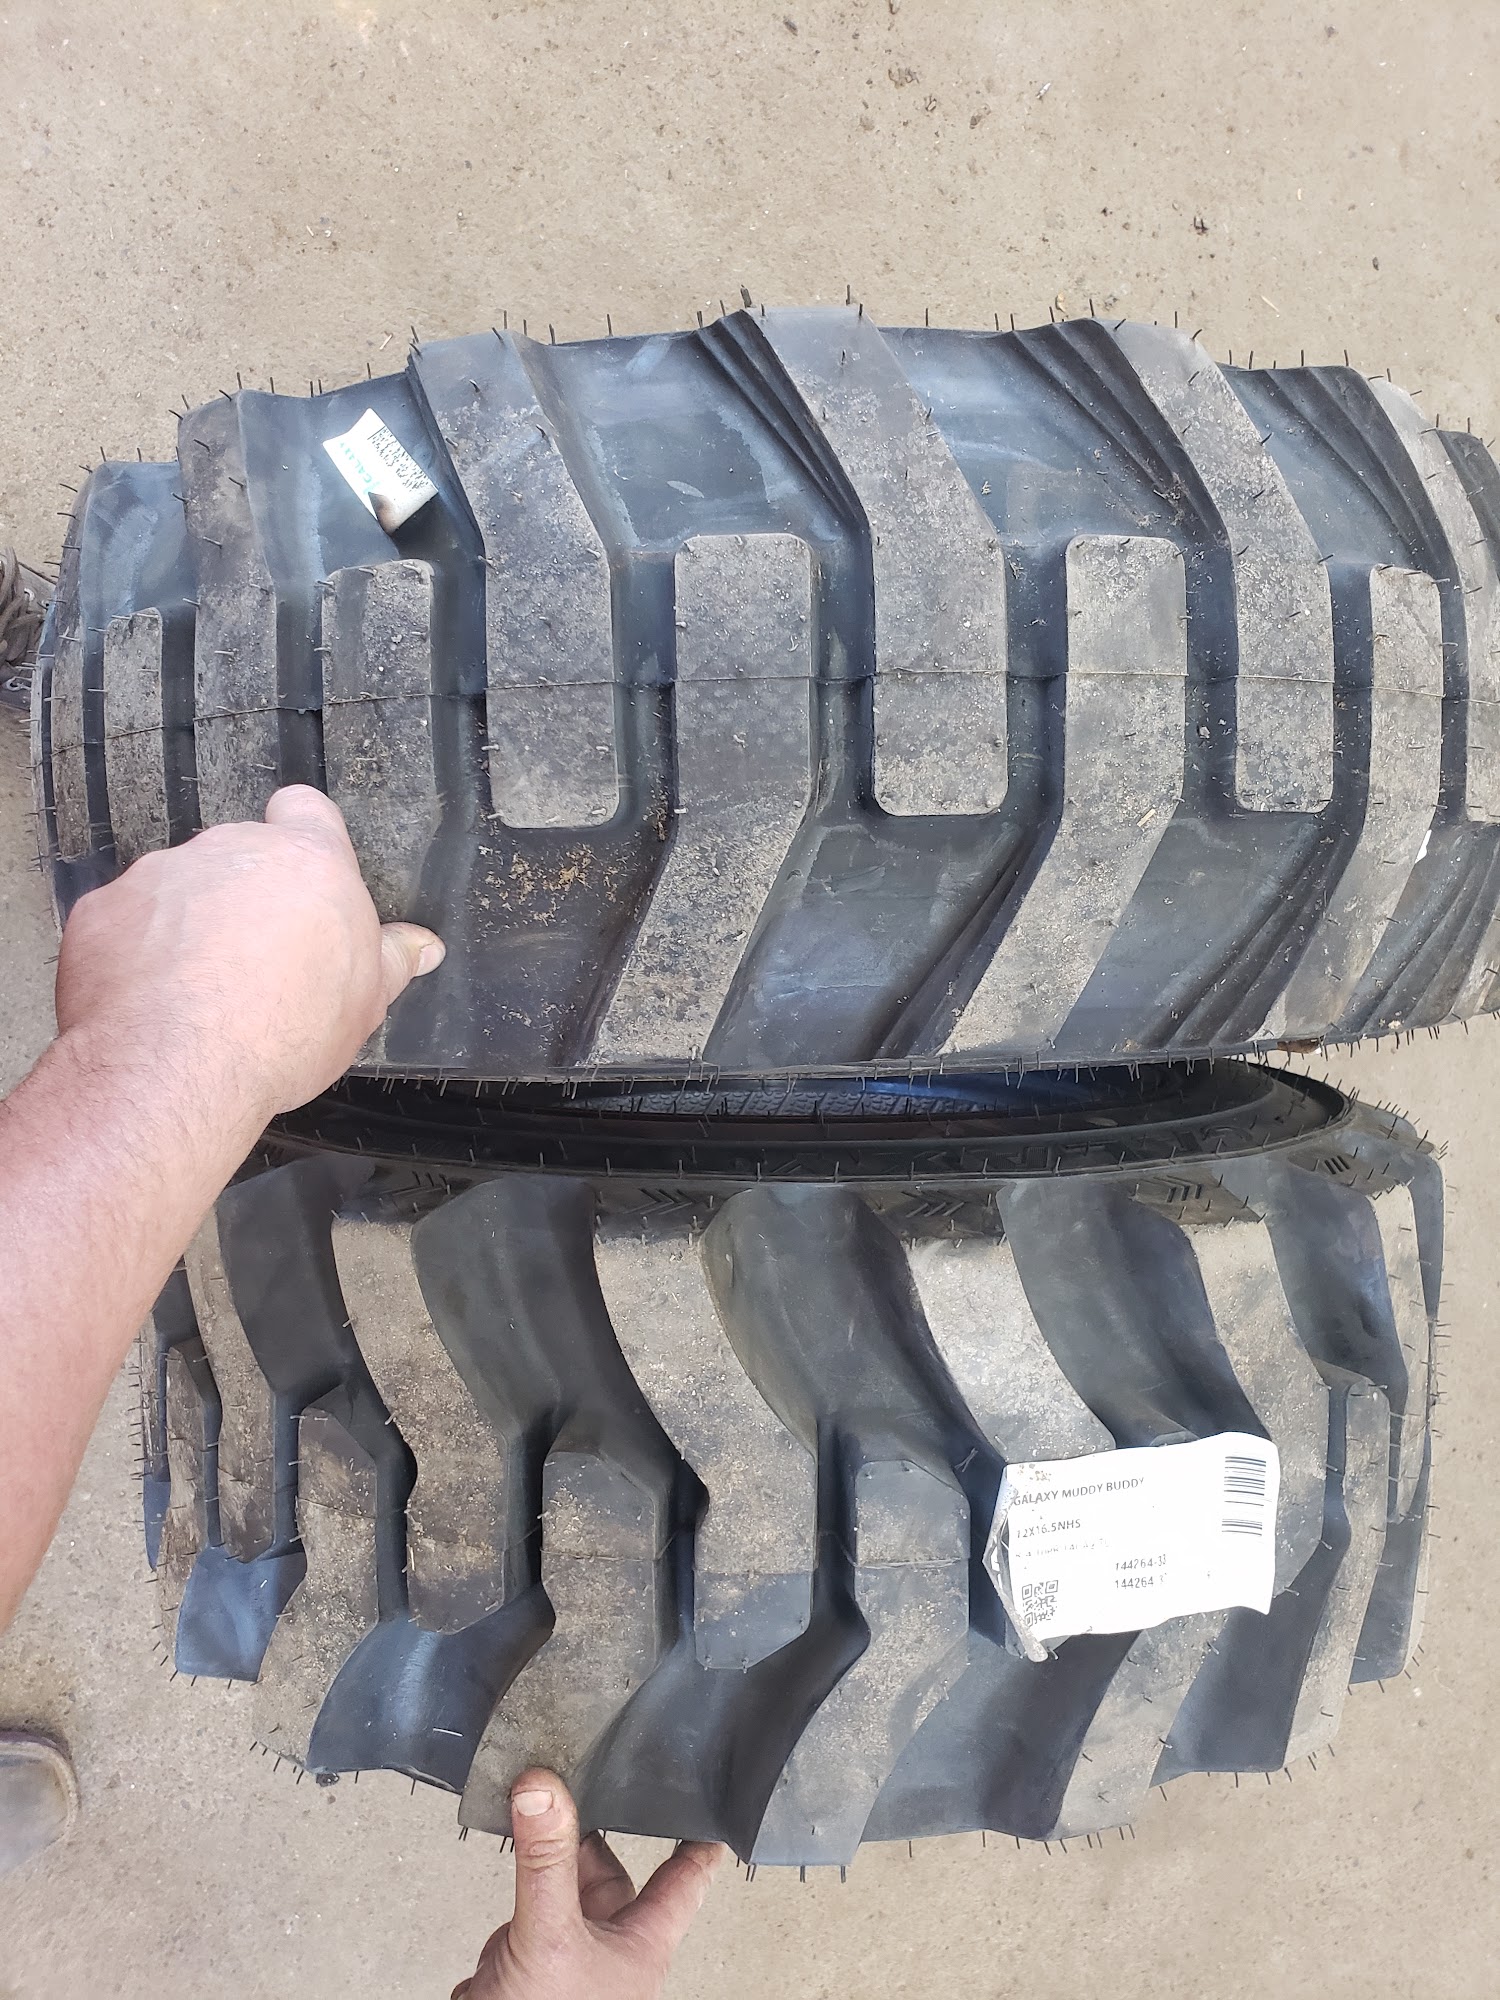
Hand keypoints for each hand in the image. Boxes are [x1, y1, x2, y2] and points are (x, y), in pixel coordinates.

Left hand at [54, 786, 441, 1128]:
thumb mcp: (365, 1002)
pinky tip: (148, 1001)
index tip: (304, 878)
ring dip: (187, 924)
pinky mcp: (103, 909)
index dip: (305, 836)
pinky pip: (124, 921)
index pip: (307, 809)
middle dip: (245, 898)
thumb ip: (392, 961)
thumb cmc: (283, 1030)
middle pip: (241, 856)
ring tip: (197, 991)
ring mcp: (160, 874)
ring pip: (180, 888)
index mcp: (306, 862)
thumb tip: (423, 947)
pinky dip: (134, 952)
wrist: (176, 1066)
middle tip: (256, 963)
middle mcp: (231, 849)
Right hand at [453, 1771, 725, 1999]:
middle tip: (587, 1779)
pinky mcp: (528, 1973)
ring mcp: (568, 1964)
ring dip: (548, 1863)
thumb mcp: (550, 1933)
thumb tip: (543, 1786)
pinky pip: (526, 1920)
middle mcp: (610, 1951)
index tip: (714, 1804)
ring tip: (536, 1809)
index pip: (684, 1879)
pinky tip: (503, 1877)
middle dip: (595, 1834)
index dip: (699, 1840)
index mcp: (641, 1943)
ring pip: (563, 1893)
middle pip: (611, 1875)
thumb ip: (546, 1862)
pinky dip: (515, 1897)